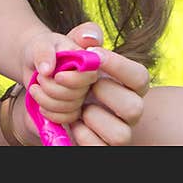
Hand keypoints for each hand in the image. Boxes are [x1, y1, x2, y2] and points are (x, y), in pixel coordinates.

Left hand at [21, 31, 100, 125]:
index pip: (90, 75)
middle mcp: (86, 80)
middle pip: (78, 95)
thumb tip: (47, 70)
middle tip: (39, 78)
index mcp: (84, 59)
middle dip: (52, 89)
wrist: (31, 62)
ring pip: (70, 108)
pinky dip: (50, 114)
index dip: (74, 80)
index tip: (56, 76)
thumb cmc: (39, 48)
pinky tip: (40, 105)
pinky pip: (67, 119)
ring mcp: (81, 96)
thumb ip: (43, 53)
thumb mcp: (40, 44)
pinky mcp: (72, 109)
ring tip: (34, 88)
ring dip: (47, 101)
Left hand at [64, 22, 149, 145]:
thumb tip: (90, 38)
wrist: (43, 90)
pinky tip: (72, 120)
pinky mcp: (102, 145)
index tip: (93, 54)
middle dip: (104, 93)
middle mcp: (128, 108)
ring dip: (92, 117)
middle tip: (83, 83)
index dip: (119, 66)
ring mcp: (117, 130)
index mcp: (127, 82)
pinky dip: (80, 133)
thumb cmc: (64, 64)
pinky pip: (99, 148)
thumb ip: (81, 34)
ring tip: (77, 105)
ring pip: (120, 134)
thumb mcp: (68, 44)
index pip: (139, 76)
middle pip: (135, 108)